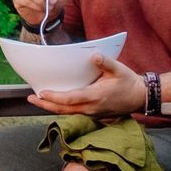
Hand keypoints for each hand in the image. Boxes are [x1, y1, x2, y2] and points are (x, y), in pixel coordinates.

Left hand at [28, 57, 146, 118]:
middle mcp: (91, 107)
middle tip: (31, 97)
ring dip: (51, 107)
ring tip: (38, 99)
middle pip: (63, 109)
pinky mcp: (93, 114)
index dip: (55, 97)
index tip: (42, 92)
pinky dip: (61, 108)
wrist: (139, 97)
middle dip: (45, 105)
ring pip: (67, 113)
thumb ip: (107, 63)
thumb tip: (95, 56)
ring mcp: (91, 113)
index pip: (70, 99)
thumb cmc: (128, 82)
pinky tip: (54, 102)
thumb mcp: (119, 70)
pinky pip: (73, 113)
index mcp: (95, 96)